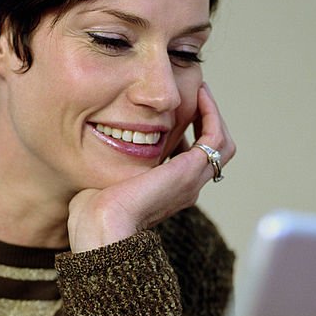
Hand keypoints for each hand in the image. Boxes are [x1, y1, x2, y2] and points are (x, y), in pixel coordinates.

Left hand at [67, 83, 234, 251]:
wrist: (102, 223)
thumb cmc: (94, 209)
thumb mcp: (109, 180)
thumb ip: (117, 164)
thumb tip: (109, 145)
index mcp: (169, 192)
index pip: (192, 160)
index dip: (190, 132)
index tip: (177, 110)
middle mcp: (186, 188)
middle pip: (213, 152)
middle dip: (207, 121)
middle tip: (197, 95)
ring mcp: (191, 181)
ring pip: (221, 145)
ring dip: (213, 115)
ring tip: (201, 91)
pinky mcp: (189, 171)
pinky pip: (215, 138)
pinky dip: (212, 115)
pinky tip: (200, 96)